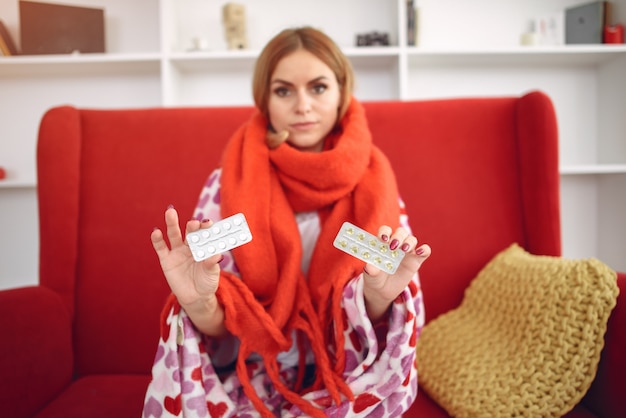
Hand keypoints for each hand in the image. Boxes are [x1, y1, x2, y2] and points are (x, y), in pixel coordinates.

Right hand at [151, 206, 226, 335]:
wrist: (195, 298)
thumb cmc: (207, 282)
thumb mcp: (212, 274)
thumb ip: (212, 264)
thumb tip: (217, 255)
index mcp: (203, 246)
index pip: (205, 233)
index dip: (206, 227)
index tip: (208, 223)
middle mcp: (190, 246)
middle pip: (190, 232)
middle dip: (191, 226)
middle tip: (193, 222)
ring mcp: (177, 252)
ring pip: (174, 234)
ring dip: (172, 223)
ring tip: (170, 212)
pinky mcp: (166, 260)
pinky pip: (161, 248)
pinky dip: (157, 240)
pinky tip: (156, 231)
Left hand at [361, 225, 430, 321]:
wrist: (384, 290)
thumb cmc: (375, 278)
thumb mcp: (371, 276)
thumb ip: (371, 271)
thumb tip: (369, 267)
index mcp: (383, 243)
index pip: (385, 231)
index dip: (384, 232)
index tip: (383, 238)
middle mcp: (396, 244)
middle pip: (400, 232)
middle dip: (397, 236)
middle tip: (393, 246)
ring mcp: (407, 251)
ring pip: (411, 239)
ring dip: (409, 242)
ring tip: (404, 250)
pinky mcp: (417, 260)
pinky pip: (425, 251)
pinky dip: (424, 249)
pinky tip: (420, 252)